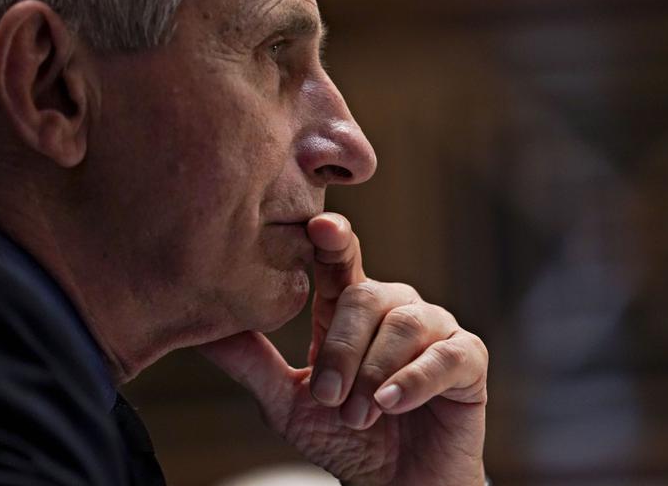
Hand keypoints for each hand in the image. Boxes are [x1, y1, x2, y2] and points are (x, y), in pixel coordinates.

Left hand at [199, 213, 487, 484]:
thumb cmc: (346, 439)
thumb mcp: (289, 403)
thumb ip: (252, 363)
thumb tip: (199, 330)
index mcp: (351, 309)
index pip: (340, 262)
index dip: (332, 241)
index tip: (319, 228)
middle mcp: (394, 308)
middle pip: (365, 296)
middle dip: (341, 349)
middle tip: (329, 399)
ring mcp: (433, 330)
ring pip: (402, 323)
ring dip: (373, 374)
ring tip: (360, 415)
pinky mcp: (467, 358)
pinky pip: (445, 354)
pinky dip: (414, 379)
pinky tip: (392, 402)